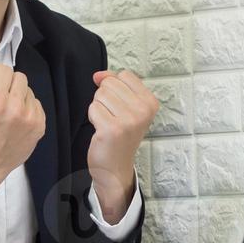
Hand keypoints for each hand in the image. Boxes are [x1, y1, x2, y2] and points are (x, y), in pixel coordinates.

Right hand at [0, 63, 44, 209]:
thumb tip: (6, 71)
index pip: (4, 69)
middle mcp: (14, 108)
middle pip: (20, 77)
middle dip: (11, 86)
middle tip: (3, 100)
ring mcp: (29, 118)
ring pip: (30, 91)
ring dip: (21, 98)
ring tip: (10, 114)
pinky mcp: (40, 126)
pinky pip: (38, 105)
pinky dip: (29, 110)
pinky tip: (18, 121)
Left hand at [86, 69, 158, 219]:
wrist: (115, 167)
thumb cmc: (120, 135)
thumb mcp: (126, 106)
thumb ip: (114, 84)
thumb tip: (98, 75)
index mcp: (150, 103)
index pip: (124, 75)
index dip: (115, 87)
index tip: (119, 105)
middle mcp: (143, 111)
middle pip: (110, 84)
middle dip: (105, 98)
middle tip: (113, 117)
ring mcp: (128, 121)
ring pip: (100, 95)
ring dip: (99, 108)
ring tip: (107, 123)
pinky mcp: (112, 129)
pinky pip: (93, 108)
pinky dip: (93, 118)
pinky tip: (101, 130)